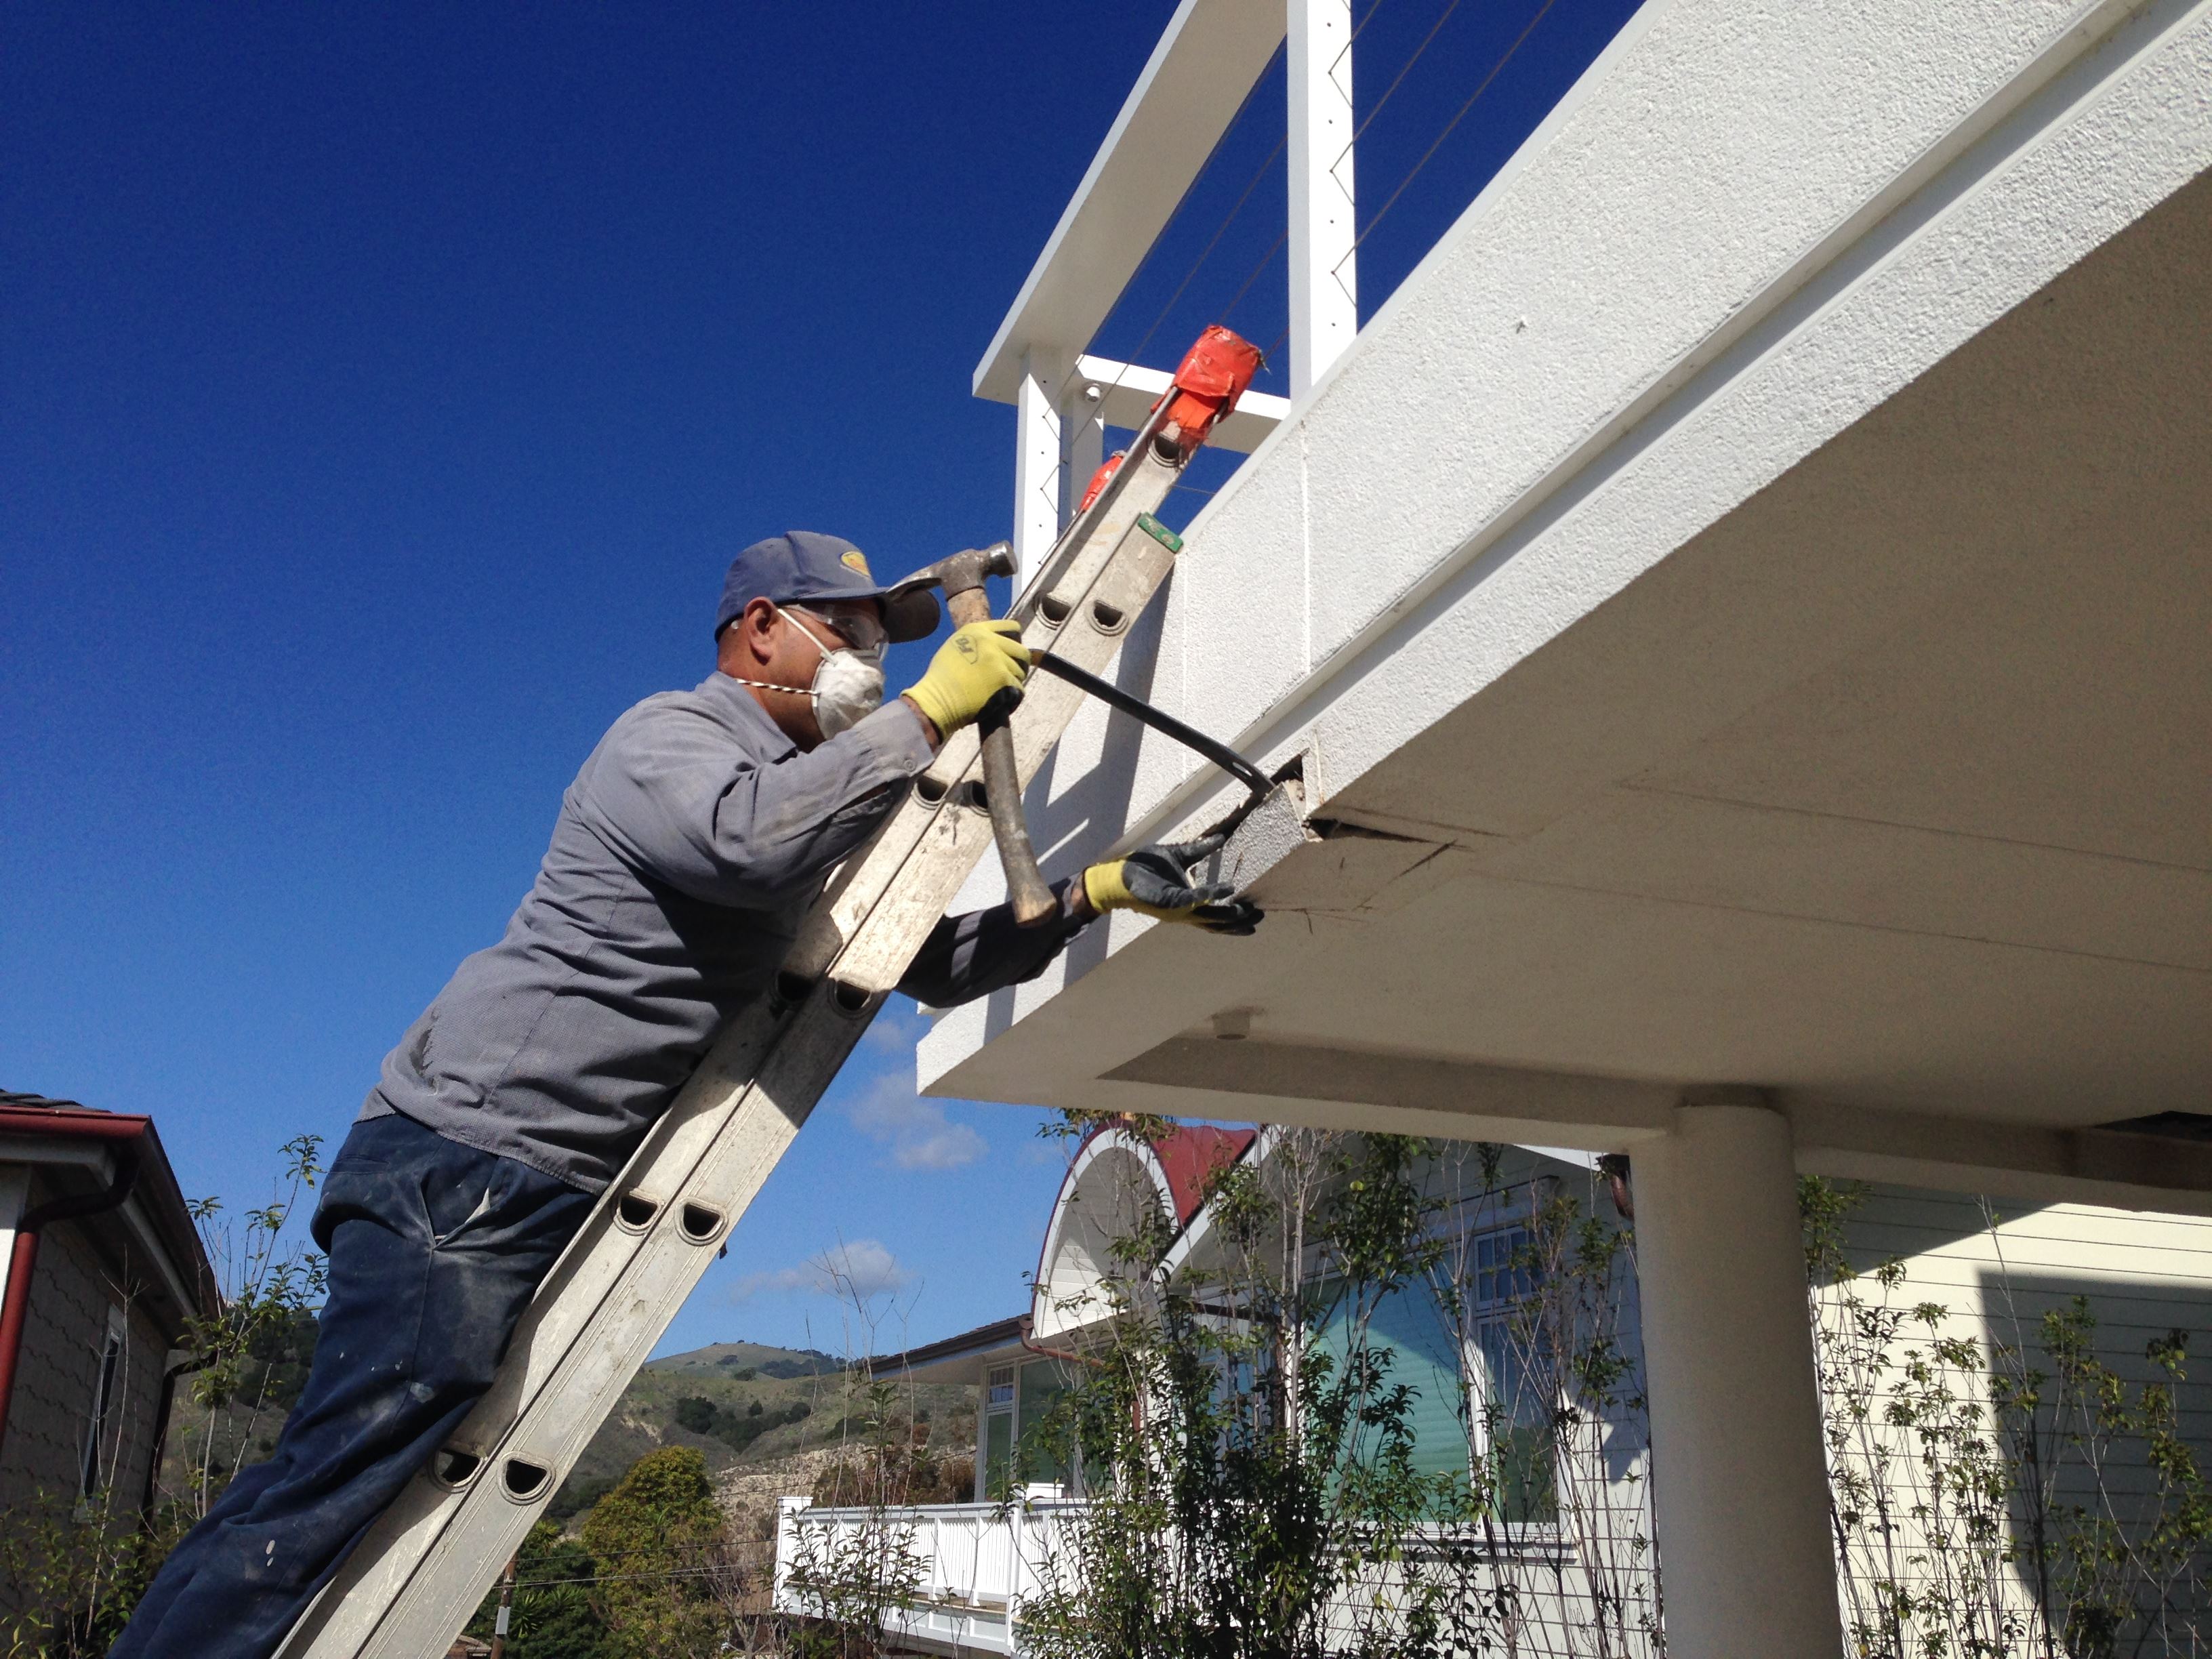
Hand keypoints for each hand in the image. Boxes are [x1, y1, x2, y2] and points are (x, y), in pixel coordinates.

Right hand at [902, 620, 1029, 738]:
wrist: (937, 699)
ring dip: (1013, 684)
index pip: (1012, 627)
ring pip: (1020, 672)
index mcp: (977, 630)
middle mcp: (990, 641)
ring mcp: (998, 660)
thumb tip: (994, 647)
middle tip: (1011, 677)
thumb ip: (976, 643)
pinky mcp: (1003, 679)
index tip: (1012, 654)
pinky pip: (1019, 690)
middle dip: (1019, 665)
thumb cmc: (941, 680)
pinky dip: (1012, 699)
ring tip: (1000, 693)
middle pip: (1022, 651)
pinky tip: (1002, 704)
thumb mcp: (955, 647)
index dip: (1015, 642)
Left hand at [1081, 834, 1261, 934]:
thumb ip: (1200, 850)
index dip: (1234, 918)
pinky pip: (1195, 899)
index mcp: (1187, 904)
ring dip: (1230, 915)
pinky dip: (1212, 895)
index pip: (1215, 916)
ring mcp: (1178, 909)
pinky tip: (1227, 890)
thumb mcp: (1179, 856)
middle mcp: (1184, 911)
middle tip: (1259, 917)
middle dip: (1239, 922)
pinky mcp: (1171, 901)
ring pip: (1210, 918)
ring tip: (1249, 910)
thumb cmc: (1146, 868)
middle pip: (1217, 923)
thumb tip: (1221, 839)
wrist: (1122, 873)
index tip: (1253, 914)